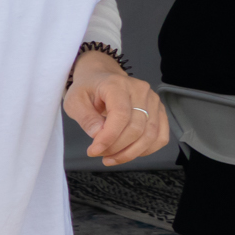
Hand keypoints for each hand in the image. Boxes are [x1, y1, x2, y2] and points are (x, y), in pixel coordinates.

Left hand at [64, 50, 168, 166]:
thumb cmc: (88, 89)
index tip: (94, 151)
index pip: (120, 115)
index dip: (109, 137)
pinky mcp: (159, 111)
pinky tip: (129, 153)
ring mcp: (153, 101)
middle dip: (116, 148)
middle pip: (136, 128)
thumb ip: (85, 118)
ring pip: (150, 135)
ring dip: (130, 153)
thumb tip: (98, 135)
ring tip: (111, 158)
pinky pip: (160, 137)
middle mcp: (140, 91)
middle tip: (99, 154)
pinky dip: (146, 150)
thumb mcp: (75, 100)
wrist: (101, 77)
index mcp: (117, 85)